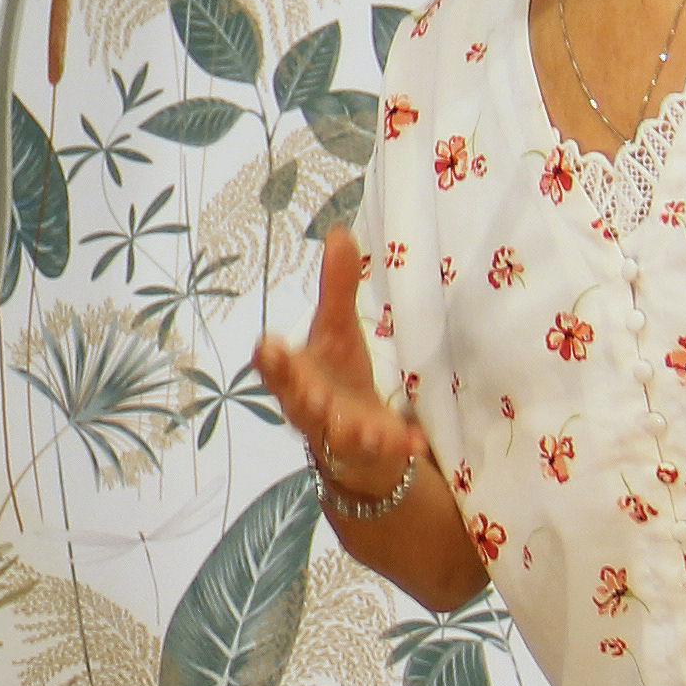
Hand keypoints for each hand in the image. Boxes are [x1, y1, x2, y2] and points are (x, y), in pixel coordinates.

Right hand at [250, 232, 430, 506]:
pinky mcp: (372, 455)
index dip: (271, 360)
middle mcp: (310, 409)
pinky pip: (386, 453)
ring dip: (354, 432)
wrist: (356, 442)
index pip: (275, 368)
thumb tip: (339, 230)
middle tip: (313, 392)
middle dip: (305, 399)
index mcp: (296, 376)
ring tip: (370, 430)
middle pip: (300, 406)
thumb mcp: (337, 330)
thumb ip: (336, 287)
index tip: (269, 344)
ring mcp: (340, 436)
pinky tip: (417, 441)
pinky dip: (400, 447)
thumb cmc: (337, 378)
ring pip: (341, 437)